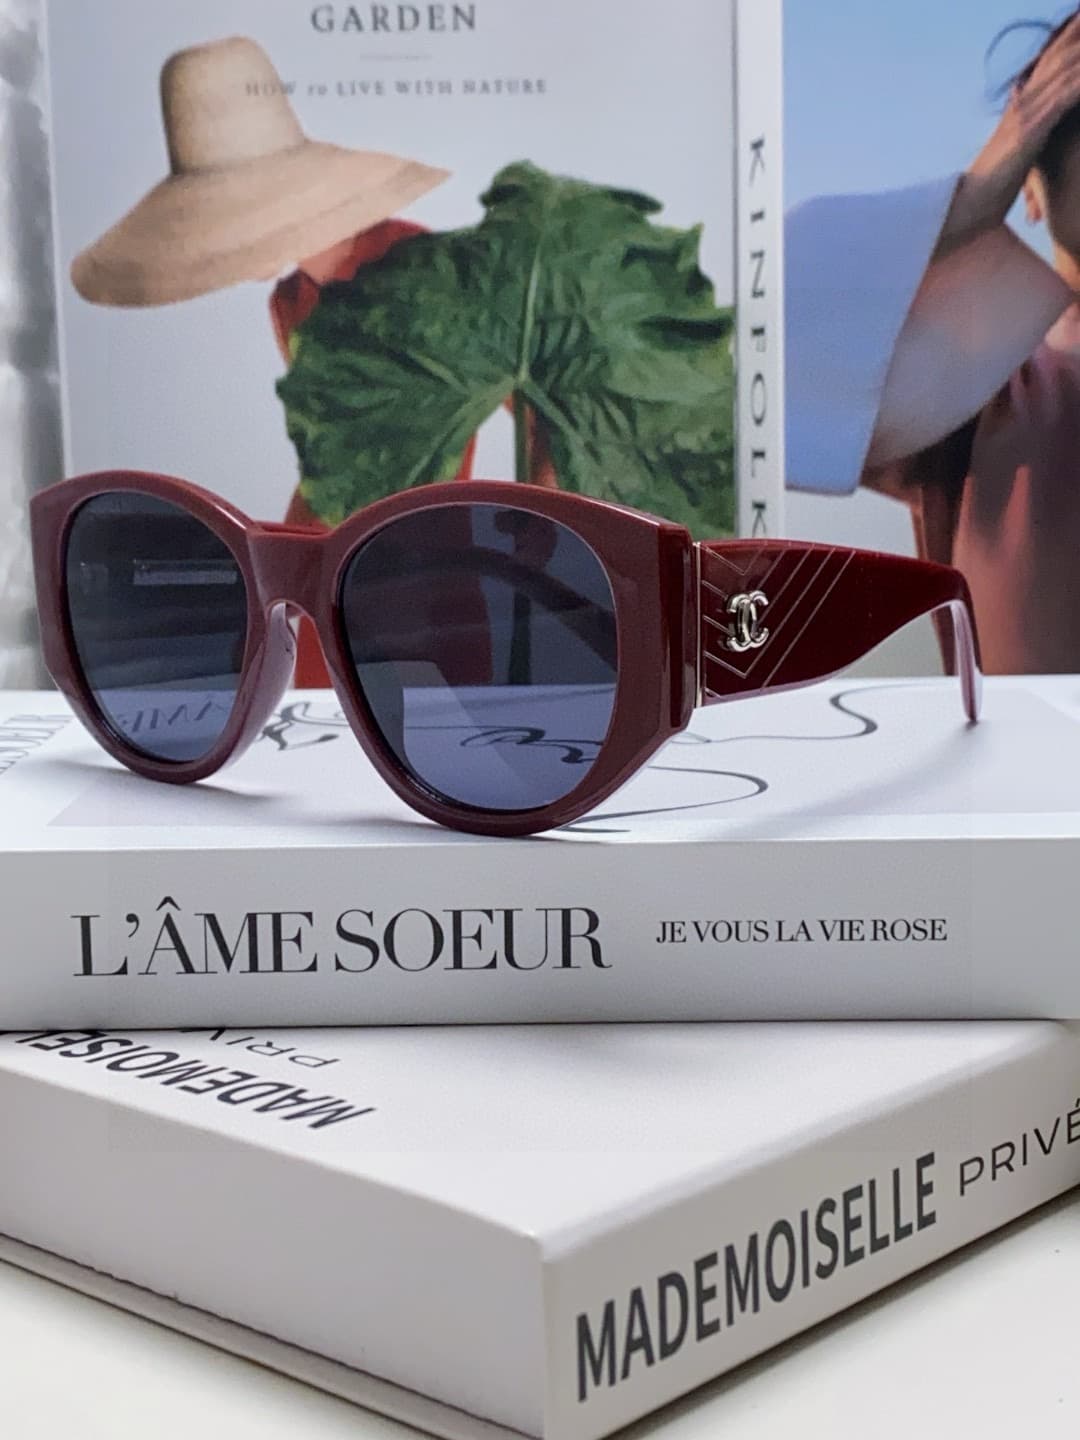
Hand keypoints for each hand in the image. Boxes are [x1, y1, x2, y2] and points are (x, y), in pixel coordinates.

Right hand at [938, 14, 1079, 254]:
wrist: (972, 203)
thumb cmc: (994, 182)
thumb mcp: (1014, 147)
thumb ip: (1026, 124)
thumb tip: (1026, 107)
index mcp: (1021, 103)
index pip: (1048, 60)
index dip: (1067, 36)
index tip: (1079, 16)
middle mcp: (1023, 101)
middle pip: (1058, 55)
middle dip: (1077, 31)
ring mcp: (1026, 114)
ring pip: (1065, 70)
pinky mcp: (1031, 131)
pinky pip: (1064, 98)